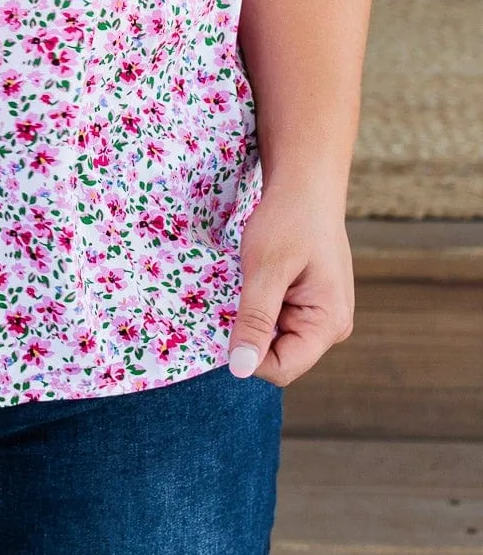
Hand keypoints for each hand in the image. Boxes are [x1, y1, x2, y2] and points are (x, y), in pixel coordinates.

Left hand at [225, 182, 354, 385]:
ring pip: (275, 336)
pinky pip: (277, 318)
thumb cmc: (289, 219)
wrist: (305, 184)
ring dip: (254, 315)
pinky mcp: (309, 301)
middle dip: (251, 331)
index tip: (224, 321)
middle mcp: (331, 326)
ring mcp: (320, 313)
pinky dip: (260, 303)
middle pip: (279, 355)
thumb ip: (254, 319)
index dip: (248, 355)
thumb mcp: (266, 268)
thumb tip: (239, 369)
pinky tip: (257, 277)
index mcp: (329, 324)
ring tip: (250, 280)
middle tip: (238, 292)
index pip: (282, 368)